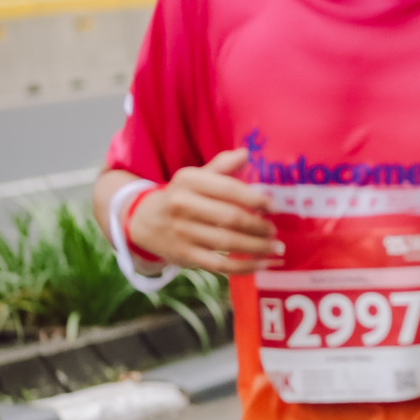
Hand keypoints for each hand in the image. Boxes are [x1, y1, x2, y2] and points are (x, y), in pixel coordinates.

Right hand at [130, 148, 279, 273]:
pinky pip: (219, 264)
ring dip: (257, 247)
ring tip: (275, 248)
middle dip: (259, 226)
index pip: (229, 189)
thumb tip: (246, 153)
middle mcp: (182, 205)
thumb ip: (222, 166)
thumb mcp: (196, 177)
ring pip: (227, 242)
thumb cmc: (182, 196)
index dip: (256, 199)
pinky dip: (244, 266)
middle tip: (275, 232)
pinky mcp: (183, 255)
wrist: (143, 221)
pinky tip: (261, 264)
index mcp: (188, 181)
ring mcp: (182, 232)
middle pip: (230, 217)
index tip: (275, 208)